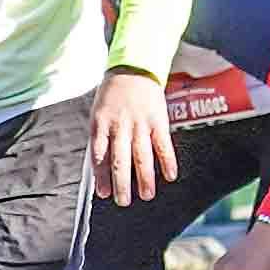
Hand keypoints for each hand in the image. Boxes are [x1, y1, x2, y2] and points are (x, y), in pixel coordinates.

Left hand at [93, 68, 177, 205]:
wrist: (134, 69)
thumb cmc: (113, 94)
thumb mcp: (98, 113)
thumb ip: (101, 138)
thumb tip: (100, 168)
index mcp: (101, 124)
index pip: (100, 156)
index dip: (102, 176)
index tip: (104, 193)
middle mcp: (120, 126)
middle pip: (120, 160)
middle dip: (122, 183)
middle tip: (123, 201)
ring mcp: (140, 124)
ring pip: (142, 156)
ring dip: (145, 178)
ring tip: (147, 194)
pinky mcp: (158, 120)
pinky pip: (163, 144)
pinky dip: (167, 161)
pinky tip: (170, 175)